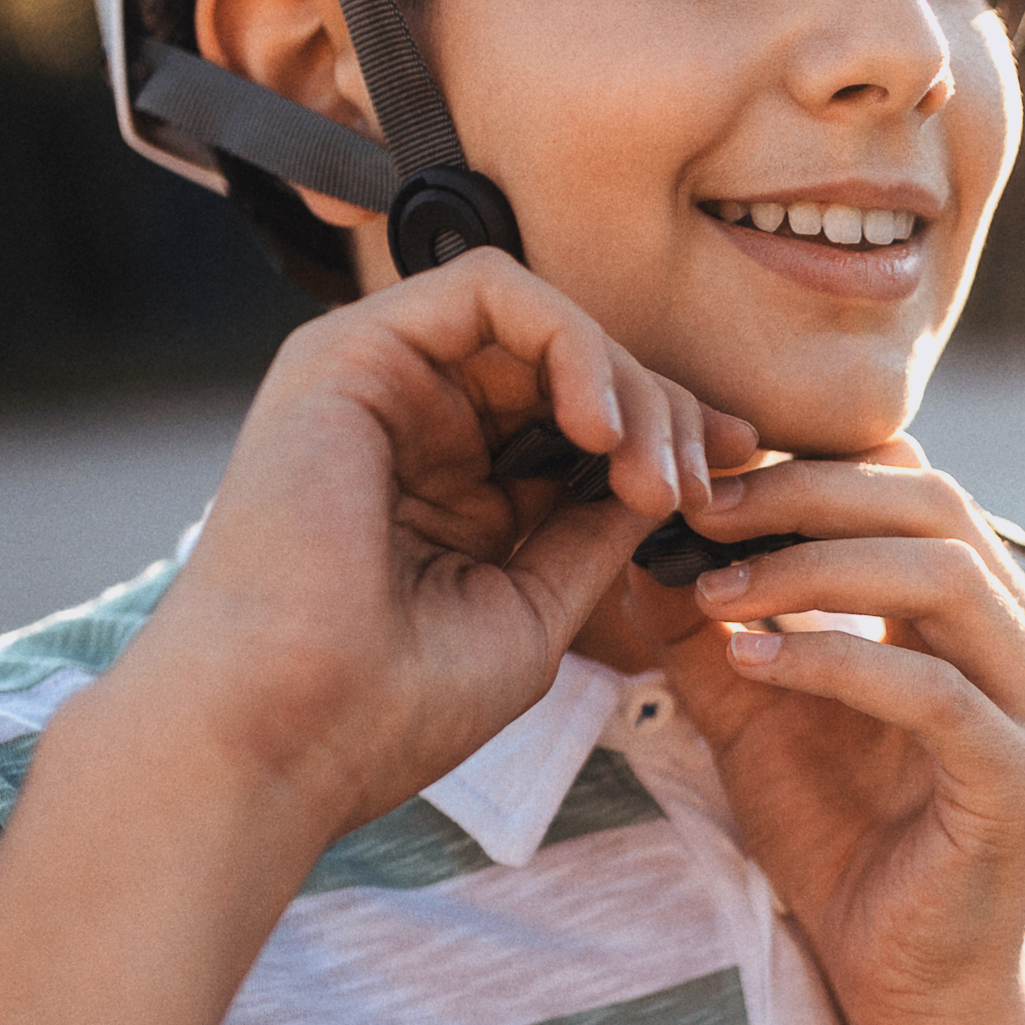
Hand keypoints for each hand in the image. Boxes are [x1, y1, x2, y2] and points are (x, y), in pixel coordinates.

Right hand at [105, 251, 753, 839]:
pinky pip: (487, 288)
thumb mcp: (534, 606)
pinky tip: (597, 426)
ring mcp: (377, 382)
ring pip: (540, 321)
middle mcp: (412, 424)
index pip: (578, 421)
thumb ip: (593, 529)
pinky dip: (566, 339)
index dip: (670, 432)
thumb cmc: (392, 705)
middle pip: (569, 363)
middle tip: (696, 488)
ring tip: (650, 472)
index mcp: (447, 490)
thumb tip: (672, 471)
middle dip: (661, 410)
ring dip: (624, 383)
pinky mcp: (349, 352)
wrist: (284, 736)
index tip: (739, 475)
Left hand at [633, 438, 1024, 1024]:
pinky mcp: (1015, 776)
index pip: (913, 486)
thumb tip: (640, 547)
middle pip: (934, 506)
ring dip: (815, 567)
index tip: (702, 482)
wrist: (897, 982)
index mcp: (982, 615)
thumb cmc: (843, 846)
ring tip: (715, 589)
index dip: (808, 465)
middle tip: (700, 511)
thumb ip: (715, 632)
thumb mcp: (756, 715)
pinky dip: (833, 659)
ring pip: (943, 577)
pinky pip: (929, 690)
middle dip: (806, 495)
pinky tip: (750, 658)